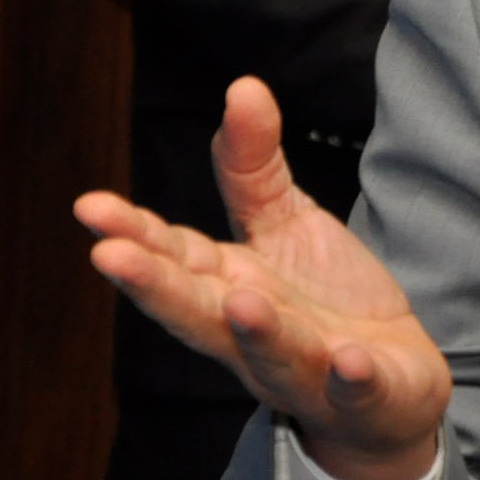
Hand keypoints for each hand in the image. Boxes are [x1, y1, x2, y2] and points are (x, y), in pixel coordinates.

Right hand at [75, 78, 450, 479]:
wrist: (390, 388)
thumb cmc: (320, 303)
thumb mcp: (285, 225)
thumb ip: (254, 168)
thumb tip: (241, 85)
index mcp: (226, 289)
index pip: (174, 259)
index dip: (133, 235)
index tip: (89, 208)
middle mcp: (251, 337)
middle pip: (198, 313)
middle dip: (157, 287)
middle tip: (110, 256)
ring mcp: (304, 370)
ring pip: (273, 354)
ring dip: (258, 330)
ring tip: (243, 299)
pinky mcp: (363, 394)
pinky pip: (355, 388)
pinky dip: (351, 376)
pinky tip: (351, 358)